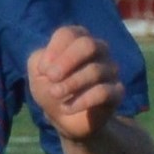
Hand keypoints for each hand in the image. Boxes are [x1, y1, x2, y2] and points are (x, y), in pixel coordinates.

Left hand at [25, 24, 128, 141]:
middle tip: (51, 77)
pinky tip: (67, 108)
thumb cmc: (51, 87)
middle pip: (88, 45)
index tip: (42, 70)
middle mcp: (98, 49)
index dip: (53, 50)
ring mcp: (110, 69)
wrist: (65, 118)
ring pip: (95, 71)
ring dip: (71, 84)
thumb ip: (38, 60)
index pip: (68, 34)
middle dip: (67, 61)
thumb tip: (51, 64)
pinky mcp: (117, 91)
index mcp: (77, 40)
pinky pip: (103, 92)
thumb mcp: (37, 73)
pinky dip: (82, 100)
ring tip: (54, 94)